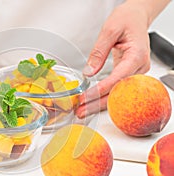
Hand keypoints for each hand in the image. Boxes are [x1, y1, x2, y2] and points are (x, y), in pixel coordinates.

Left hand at [75, 0, 168, 117]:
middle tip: (81, 111)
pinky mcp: (130, 74)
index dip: (101, 90)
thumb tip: (89, 72)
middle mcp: (140, 67)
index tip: (86, 97)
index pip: (118, 79)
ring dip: (100, 103)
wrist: (136, 17)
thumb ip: (99, 52)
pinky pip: (117, 89)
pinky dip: (103, 96)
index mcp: (137, 55)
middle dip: (98, 103)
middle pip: (119, 92)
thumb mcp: (109, 30)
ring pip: (118, 94)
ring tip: (83, 110)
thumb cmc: (127, 20)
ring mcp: (136, 73)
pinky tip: (92, 102)